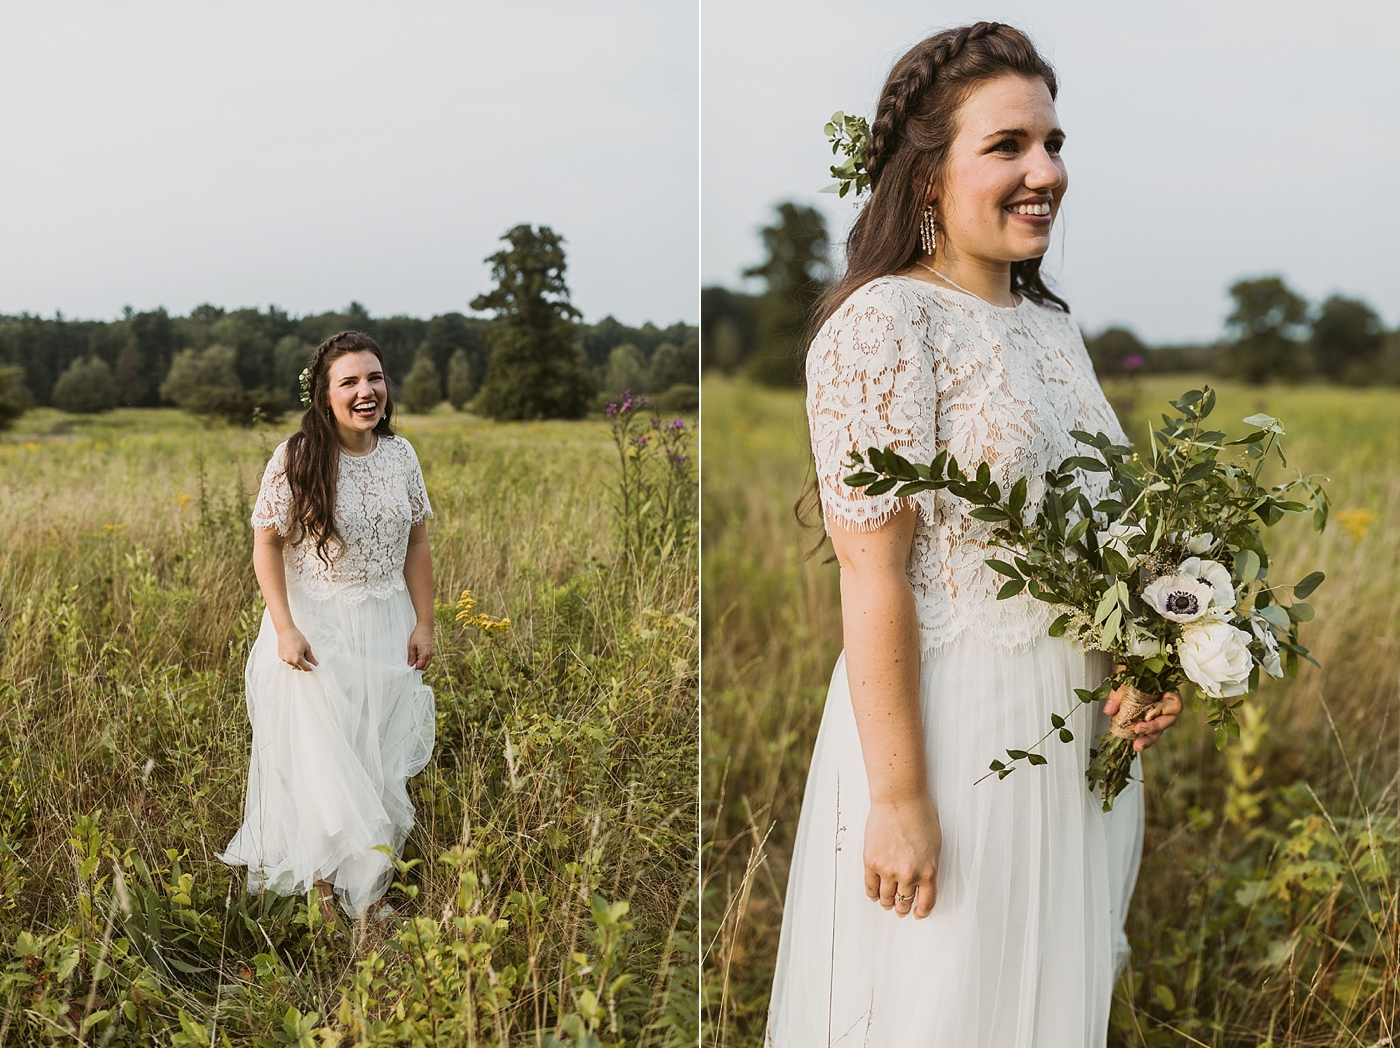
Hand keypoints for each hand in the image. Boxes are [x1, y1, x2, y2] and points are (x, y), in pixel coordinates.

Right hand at [276, 627, 317, 671]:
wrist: (286, 631)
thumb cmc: (296, 637)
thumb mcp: (307, 647)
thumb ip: (311, 657)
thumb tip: (314, 663)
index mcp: (297, 659)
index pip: (305, 668)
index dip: (310, 668)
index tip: (313, 666)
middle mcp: (289, 661)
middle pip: (299, 667)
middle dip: (304, 665)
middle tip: (307, 658)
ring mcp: (284, 659)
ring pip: (293, 664)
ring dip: (297, 662)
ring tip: (299, 652)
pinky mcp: (281, 656)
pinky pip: (288, 660)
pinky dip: (291, 658)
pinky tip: (293, 651)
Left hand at [407, 623, 433, 669]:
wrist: (425, 626)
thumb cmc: (418, 635)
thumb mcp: (412, 646)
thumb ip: (411, 656)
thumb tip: (410, 664)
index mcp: (425, 654)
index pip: (420, 666)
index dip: (414, 667)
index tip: (408, 665)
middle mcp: (430, 655)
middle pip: (425, 667)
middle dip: (418, 667)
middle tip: (411, 663)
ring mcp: (432, 652)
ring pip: (427, 663)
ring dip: (421, 664)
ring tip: (414, 658)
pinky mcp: (432, 650)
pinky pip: (429, 659)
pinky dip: (424, 660)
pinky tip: (418, 655)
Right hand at [863, 793, 940, 918]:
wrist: (899, 800)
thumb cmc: (919, 816)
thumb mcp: (934, 846)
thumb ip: (928, 866)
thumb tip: (922, 881)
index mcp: (928, 872)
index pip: (926, 902)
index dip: (921, 911)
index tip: (917, 913)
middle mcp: (908, 875)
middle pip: (904, 901)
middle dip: (902, 908)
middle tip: (900, 909)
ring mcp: (888, 870)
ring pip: (886, 897)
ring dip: (887, 903)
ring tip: (886, 902)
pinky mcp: (871, 862)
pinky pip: (870, 887)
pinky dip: (872, 894)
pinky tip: (874, 894)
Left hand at [1103, 666, 1182, 751]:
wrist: (1127, 662)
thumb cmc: (1131, 665)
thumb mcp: (1124, 674)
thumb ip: (1118, 692)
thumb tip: (1109, 711)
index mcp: (1167, 690)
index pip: (1174, 704)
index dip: (1163, 710)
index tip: (1147, 714)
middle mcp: (1165, 703)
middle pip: (1168, 720)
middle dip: (1154, 728)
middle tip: (1138, 730)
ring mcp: (1157, 713)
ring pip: (1160, 729)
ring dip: (1149, 739)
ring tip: (1137, 746)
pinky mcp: (1147, 719)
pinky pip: (1149, 731)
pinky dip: (1142, 738)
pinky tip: (1133, 744)